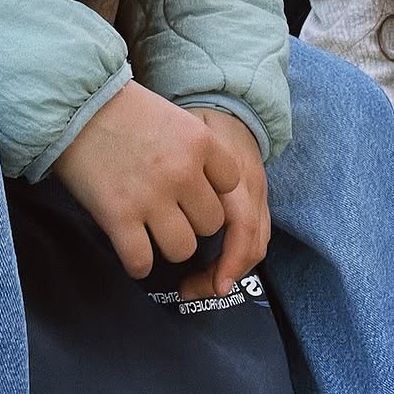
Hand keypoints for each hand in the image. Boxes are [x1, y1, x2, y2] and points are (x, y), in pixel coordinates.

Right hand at [51, 81, 240, 279]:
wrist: (76, 104)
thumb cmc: (123, 108)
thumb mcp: (172, 117)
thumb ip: (192, 150)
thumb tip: (204, 187)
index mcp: (199, 141)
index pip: (232, 182)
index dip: (214, 188)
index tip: (195, 188)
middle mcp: (182, 171)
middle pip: (212, 222)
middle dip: (193, 221)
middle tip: (173, 213)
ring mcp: (151, 197)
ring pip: (183, 249)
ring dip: (169, 245)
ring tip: (153, 233)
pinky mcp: (119, 218)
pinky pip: (142, 262)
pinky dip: (138, 263)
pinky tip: (131, 248)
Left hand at [176, 110, 269, 300]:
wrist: (230, 102)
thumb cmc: (193, 121)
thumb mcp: (181, 134)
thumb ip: (169, 164)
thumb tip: (134, 202)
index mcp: (234, 171)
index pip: (241, 225)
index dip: (225, 260)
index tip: (192, 282)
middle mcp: (252, 187)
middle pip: (251, 242)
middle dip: (222, 273)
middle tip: (186, 291)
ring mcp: (259, 194)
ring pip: (256, 244)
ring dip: (228, 270)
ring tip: (194, 287)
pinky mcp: (257, 200)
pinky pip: (254, 237)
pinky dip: (233, 259)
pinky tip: (209, 270)